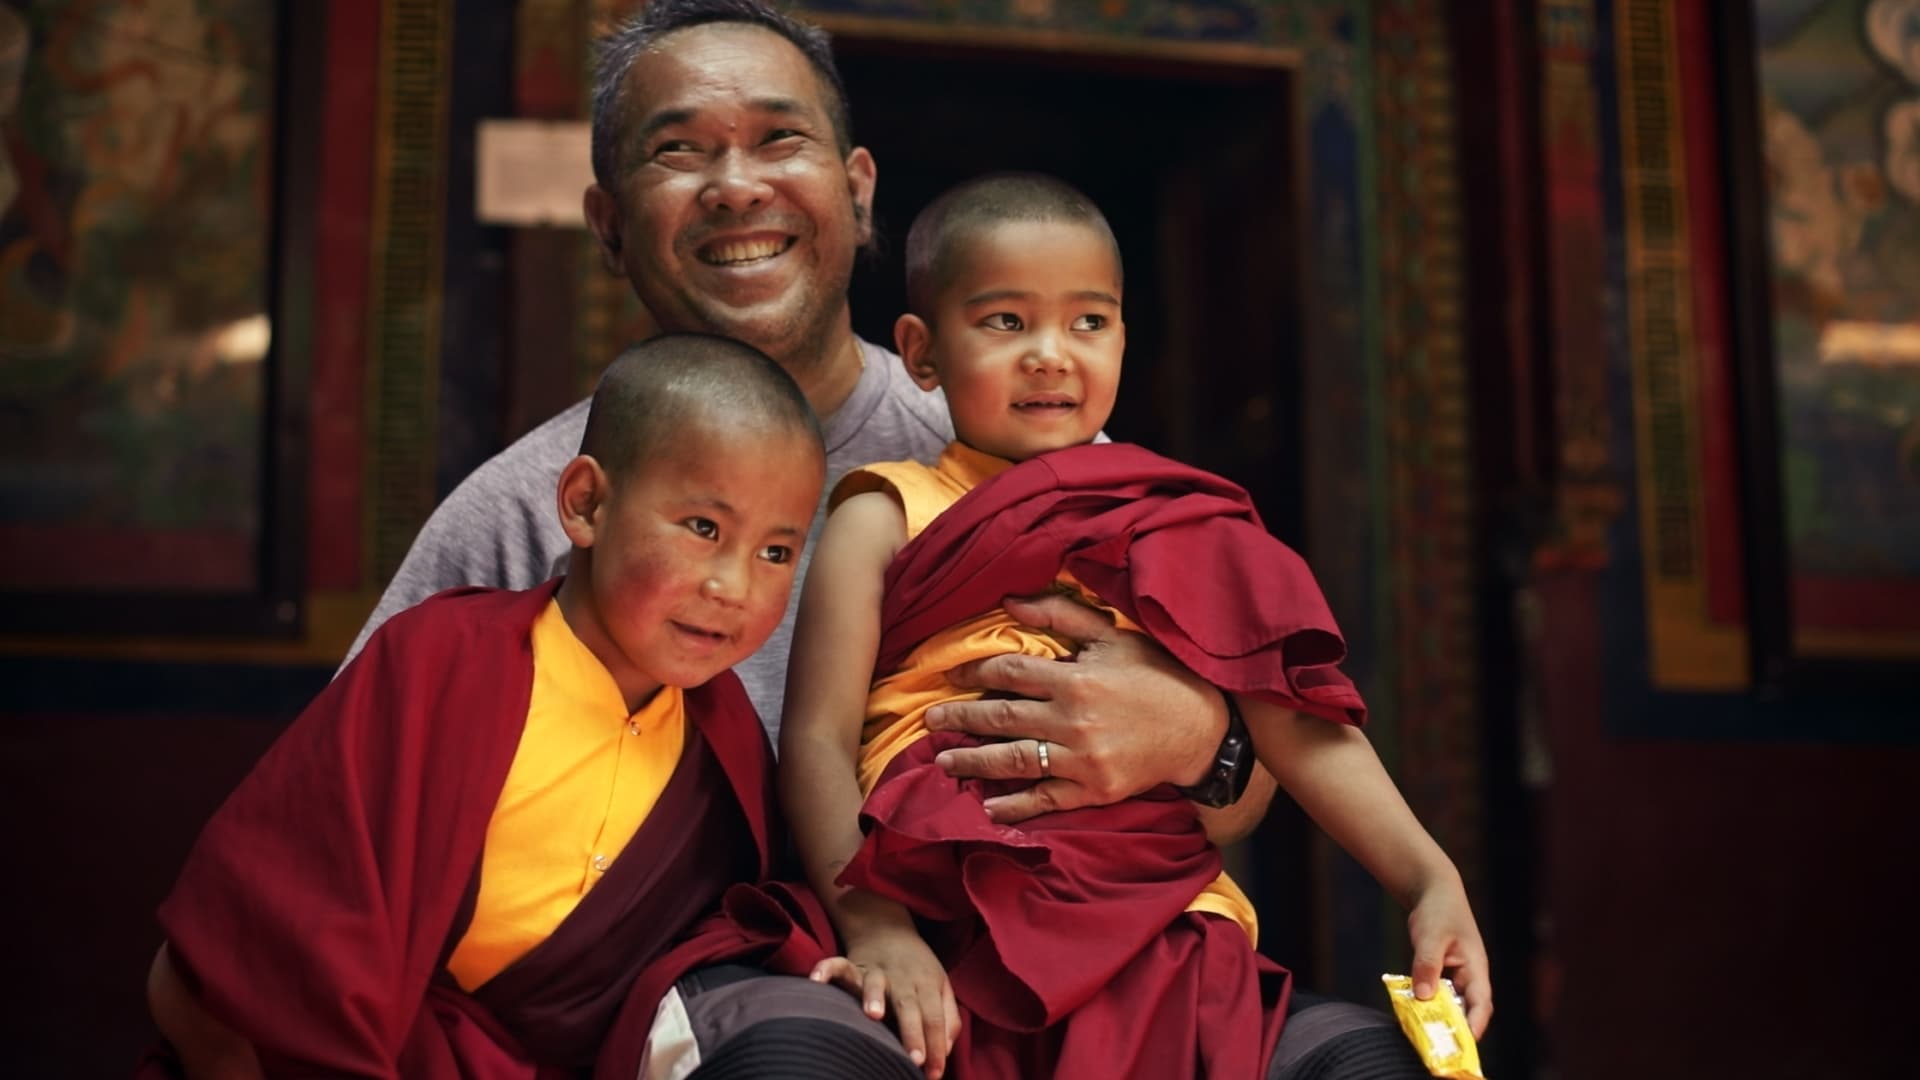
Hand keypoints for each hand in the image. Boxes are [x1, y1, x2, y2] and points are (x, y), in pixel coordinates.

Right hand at [810, 926, 960, 1077]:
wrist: (887, 927)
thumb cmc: (917, 968)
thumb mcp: (941, 987)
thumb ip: (948, 1019)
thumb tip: (945, 1051)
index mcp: (927, 984)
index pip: (935, 1018)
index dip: (936, 1045)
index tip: (933, 1073)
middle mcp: (902, 978)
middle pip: (909, 1006)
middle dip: (912, 1032)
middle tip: (914, 1060)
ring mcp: (876, 971)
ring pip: (876, 983)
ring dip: (874, 997)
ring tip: (874, 1016)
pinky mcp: (853, 965)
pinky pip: (838, 965)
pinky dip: (827, 970)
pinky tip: (816, 980)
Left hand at [924, 593, 1225, 822]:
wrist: (1203, 728)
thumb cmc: (1156, 676)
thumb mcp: (1113, 636)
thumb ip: (1061, 615)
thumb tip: (1009, 602)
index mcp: (1075, 678)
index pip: (1009, 672)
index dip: (974, 672)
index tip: (951, 676)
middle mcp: (1073, 720)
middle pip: (1001, 719)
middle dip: (960, 718)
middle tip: (929, 720)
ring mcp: (1083, 760)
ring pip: (1015, 761)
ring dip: (974, 762)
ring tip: (943, 762)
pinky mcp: (1095, 790)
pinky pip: (1046, 800)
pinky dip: (1015, 806)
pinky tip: (988, 807)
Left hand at [1405, 878, 1492, 1038]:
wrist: (1433, 891)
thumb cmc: (1438, 910)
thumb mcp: (1431, 936)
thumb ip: (1427, 964)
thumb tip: (1423, 996)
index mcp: (1476, 968)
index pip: (1481, 1003)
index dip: (1474, 1023)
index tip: (1464, 1041)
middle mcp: (1469, 976)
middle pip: (1465, 1010)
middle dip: (1454, 1029)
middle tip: (1437, 1046)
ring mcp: (1455, 976)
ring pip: (1449, 1004)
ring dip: (1437, 1018)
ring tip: (1422, 1035)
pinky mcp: (1440, 975)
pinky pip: (1435, 995)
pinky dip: (1426, 1004)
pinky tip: (1410, 1012)